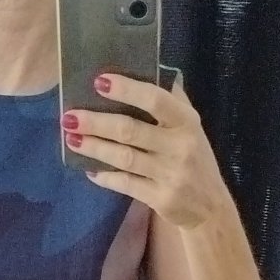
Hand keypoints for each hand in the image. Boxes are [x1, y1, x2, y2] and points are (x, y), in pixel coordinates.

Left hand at [62, 72, 226, 229]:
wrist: (210, 208)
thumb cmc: (196, 161)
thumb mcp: (193, 129)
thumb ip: (173, 104)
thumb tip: (153, 71)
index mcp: (186, 122)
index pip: (155, 100)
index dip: (126, 90)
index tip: (99, 82)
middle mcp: (179, 146)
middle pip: (131, 130)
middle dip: (97, 123)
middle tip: (69, 117)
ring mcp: (170, 174)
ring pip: (124, 158)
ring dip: (95, 148)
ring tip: (72, 139)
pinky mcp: (160, 199)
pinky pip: (126, 184)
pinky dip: (106, 177)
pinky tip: (90, 170)